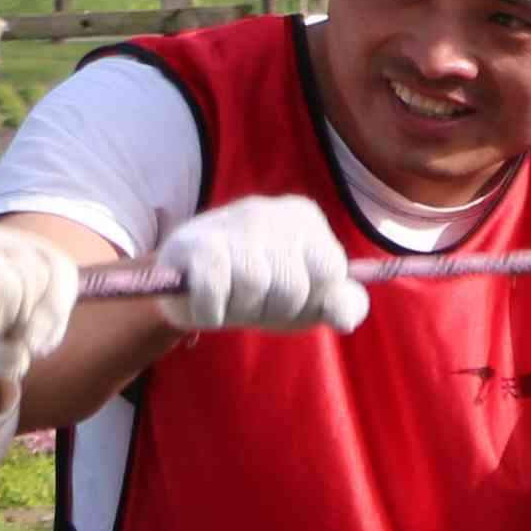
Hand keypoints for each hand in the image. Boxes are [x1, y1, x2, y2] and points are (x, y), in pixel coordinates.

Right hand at [155, 196, 367, 335]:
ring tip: (229, 299)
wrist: (185, 286)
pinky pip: (214, 291)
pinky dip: (211, 313)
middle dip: (273, 311)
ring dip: (240, 312)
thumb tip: (345, 320)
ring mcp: (230, 222)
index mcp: (305, 217)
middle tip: (253, 302)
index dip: (309, 302)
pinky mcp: (195, 243)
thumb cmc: (258, 289)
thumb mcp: (310, 299)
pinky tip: (207, 304)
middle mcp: (270, 210)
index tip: (288, 297)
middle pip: (293, 287)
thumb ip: (342, 304)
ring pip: (254, 287)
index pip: (329, 274)